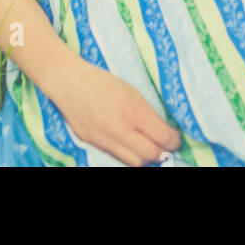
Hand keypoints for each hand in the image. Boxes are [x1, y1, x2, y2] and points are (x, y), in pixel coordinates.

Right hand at [56, 63, 179, 166]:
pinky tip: (131, 146)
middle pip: (151, 155)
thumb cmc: (102, 81)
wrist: (68, 82)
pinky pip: (118, 158)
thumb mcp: (130, 91)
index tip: (176, 138)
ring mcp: (105, 140)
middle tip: (166, 145)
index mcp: (131, 110)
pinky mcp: (95, 145)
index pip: (162, 137)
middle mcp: (119, 129)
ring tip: (149, 147)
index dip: (174, 140)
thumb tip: (163, 130)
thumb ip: (146, 112)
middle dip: (163, 152)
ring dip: (146, 157)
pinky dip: (129, 156)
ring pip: (135, 163)